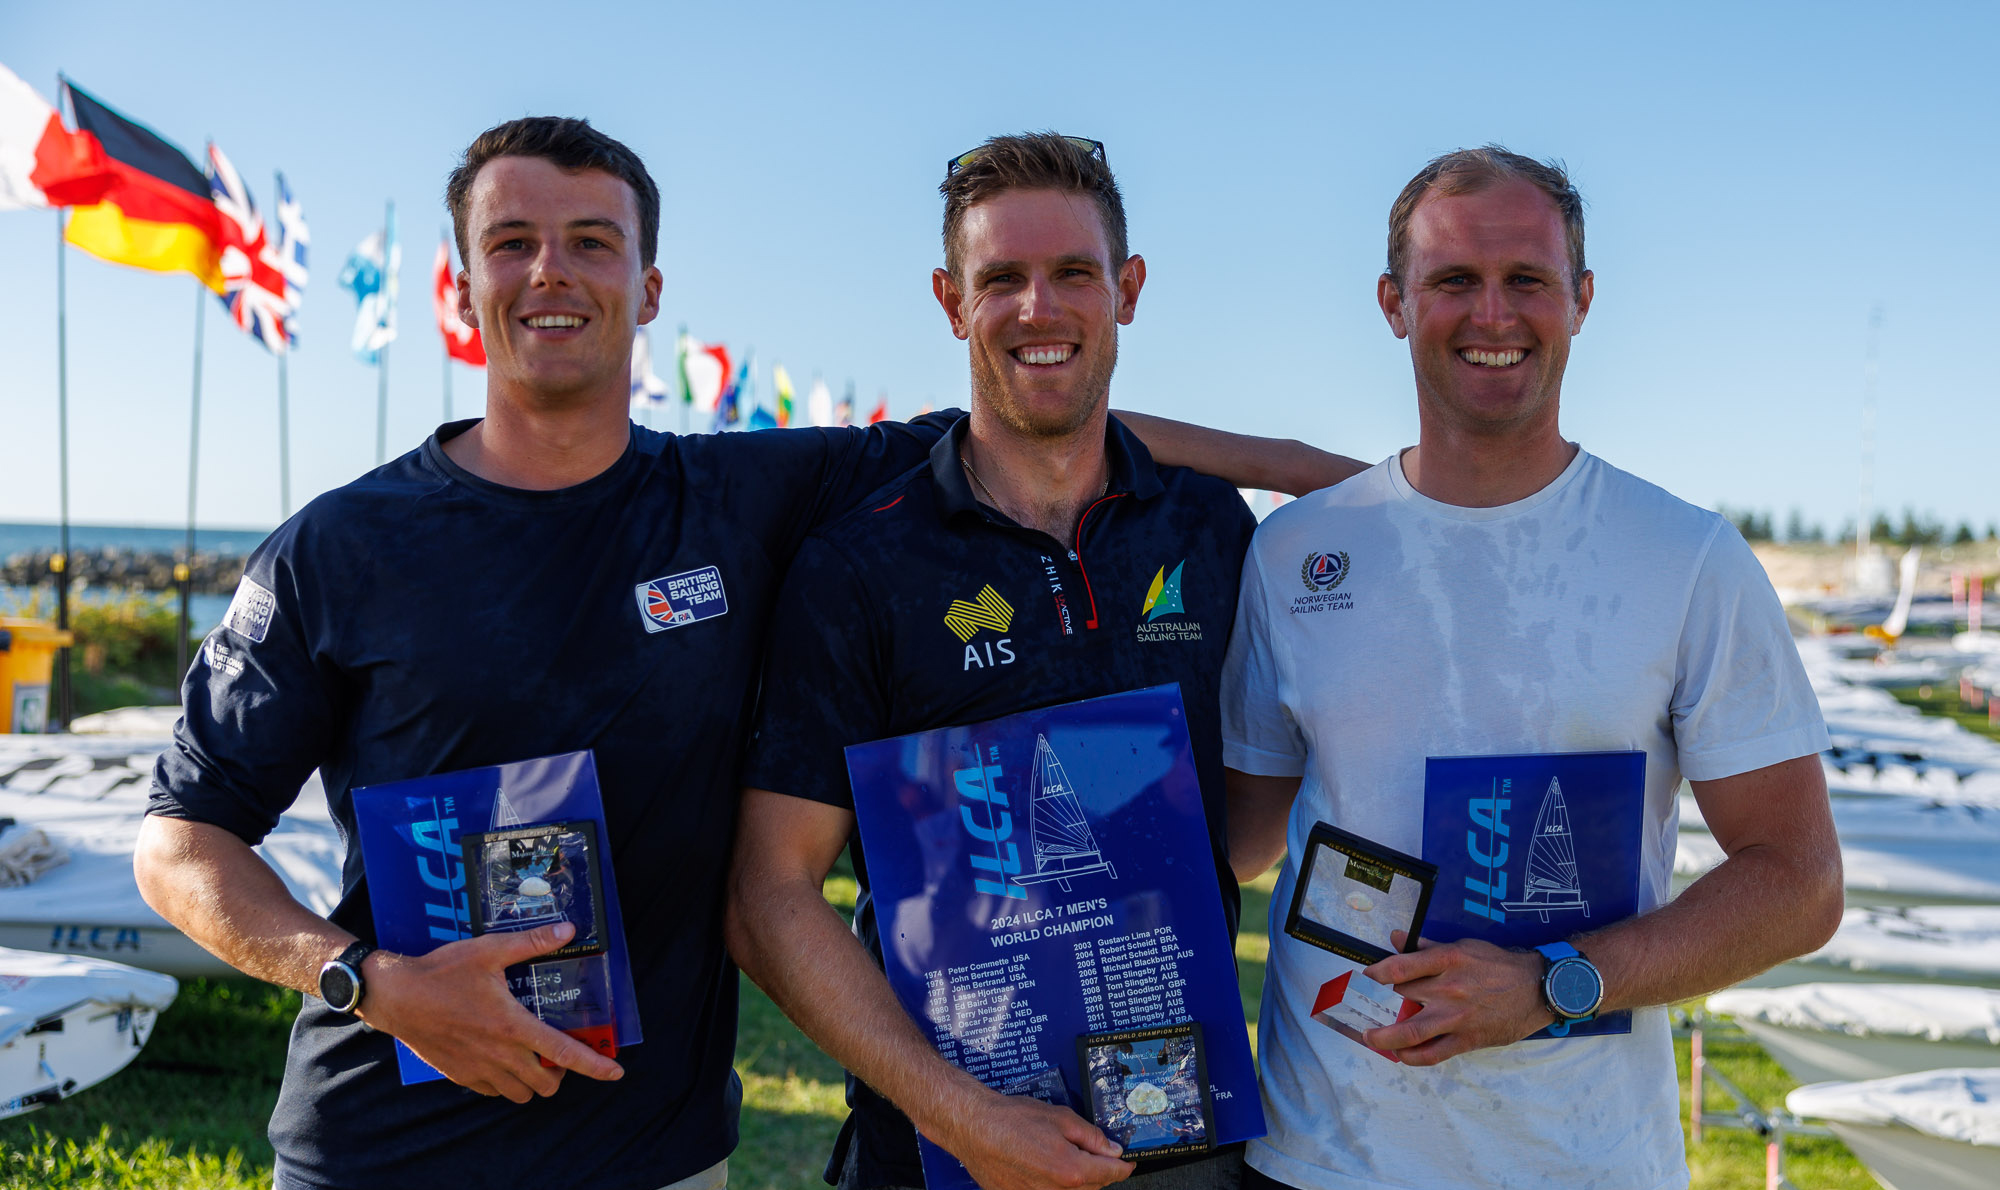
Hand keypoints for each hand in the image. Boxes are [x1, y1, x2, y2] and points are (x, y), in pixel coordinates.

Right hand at [357, 922, 624, 1101]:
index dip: (595, 1066)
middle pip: (546, 1085)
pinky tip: (501, 1059)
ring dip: (533, 1081)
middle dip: (560, 1074)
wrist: (396, 997)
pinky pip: (493, 1092)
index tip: (616, 1072)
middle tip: (556, 1052)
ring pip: (520, 1095)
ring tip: (531, 1058)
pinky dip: (505, 1083)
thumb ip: (532, 943)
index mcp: (513, 1027)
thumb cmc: (442, 972)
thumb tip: (568, 931)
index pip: (565, 1053)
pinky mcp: (460, 1075)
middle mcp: (500, 1055)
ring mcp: (478, 1070)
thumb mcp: (490, 951)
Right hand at [923, 1092, 1132, 1189]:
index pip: (1111, 1175)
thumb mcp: (1061, 1117)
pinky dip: (1055, 1185)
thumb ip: (1091, 1136)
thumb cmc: (1013, 1119)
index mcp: (1072, 1171)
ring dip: (1078, 1181)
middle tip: (1094, 1153)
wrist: (974, 1129)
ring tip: (1065, 1158)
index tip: (1128, 1163)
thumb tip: (1112, 1150)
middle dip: (1099, 1172)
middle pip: (1094, 1188)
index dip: (1123, 1167)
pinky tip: (1045, 1167)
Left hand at [1359, 932, 1552, 1065]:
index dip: (1375, 974)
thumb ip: (1426, 947)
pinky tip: (1401, 1055)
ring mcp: (1456, 1017)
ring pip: (1410, 1032)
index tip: (1365, 977)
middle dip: (1375, 1004)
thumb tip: (1395, 939)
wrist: (1537, 989)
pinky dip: (1413, 1057)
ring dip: (1384, 1038)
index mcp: (1446, 961)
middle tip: (1361, 1007)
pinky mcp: (1467, 1039)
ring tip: (1371, 1037)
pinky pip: (1433, 1054)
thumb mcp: (1463, 947)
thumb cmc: (1498, 965)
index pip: (1399, 967)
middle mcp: (1448, 989)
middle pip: (1399, 998)